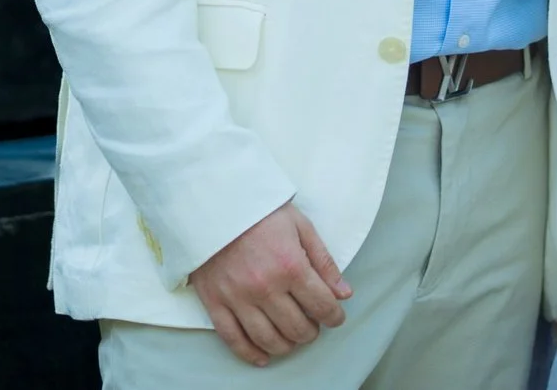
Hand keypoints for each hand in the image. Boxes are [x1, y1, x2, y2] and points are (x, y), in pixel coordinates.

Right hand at [189, 201, 352, 366]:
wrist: (212, 200)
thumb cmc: (259, 210)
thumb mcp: (300, 225)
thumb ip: (323, 261)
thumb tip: (344, 294)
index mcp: (290, 265)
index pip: (322, 306)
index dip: (335, 316)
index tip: (335, 316)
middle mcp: (265, 286)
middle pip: (298, 328)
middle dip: (312, 332)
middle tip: (312, 325)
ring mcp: (238, 297)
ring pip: (269, 339)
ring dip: (287, 345)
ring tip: (292, 338)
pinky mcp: (215, 302)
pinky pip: (234, 339)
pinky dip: (251, 354)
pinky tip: (263, 356)